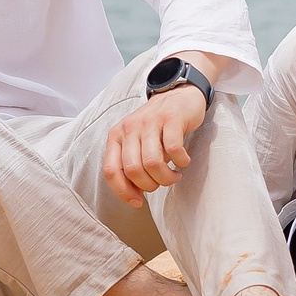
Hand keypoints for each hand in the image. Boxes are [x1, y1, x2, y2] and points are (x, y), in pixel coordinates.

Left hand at [103, 85, 206, 205]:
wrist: (178, 94)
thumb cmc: (157, 125)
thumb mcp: (136, 141)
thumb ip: (131, 163)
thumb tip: (134, 196)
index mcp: (116, 136)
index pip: (111, 171)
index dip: (123, 192)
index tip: (138, 201)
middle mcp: (130, 128)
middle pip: (133, 170)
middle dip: (149, 185)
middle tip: (161, 183)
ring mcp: (150, 122)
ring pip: (153, 162)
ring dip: (166, 177)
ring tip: (174, 176)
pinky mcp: (171, 118)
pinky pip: (174, 149)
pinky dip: (180, 162)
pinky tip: (183, 161)